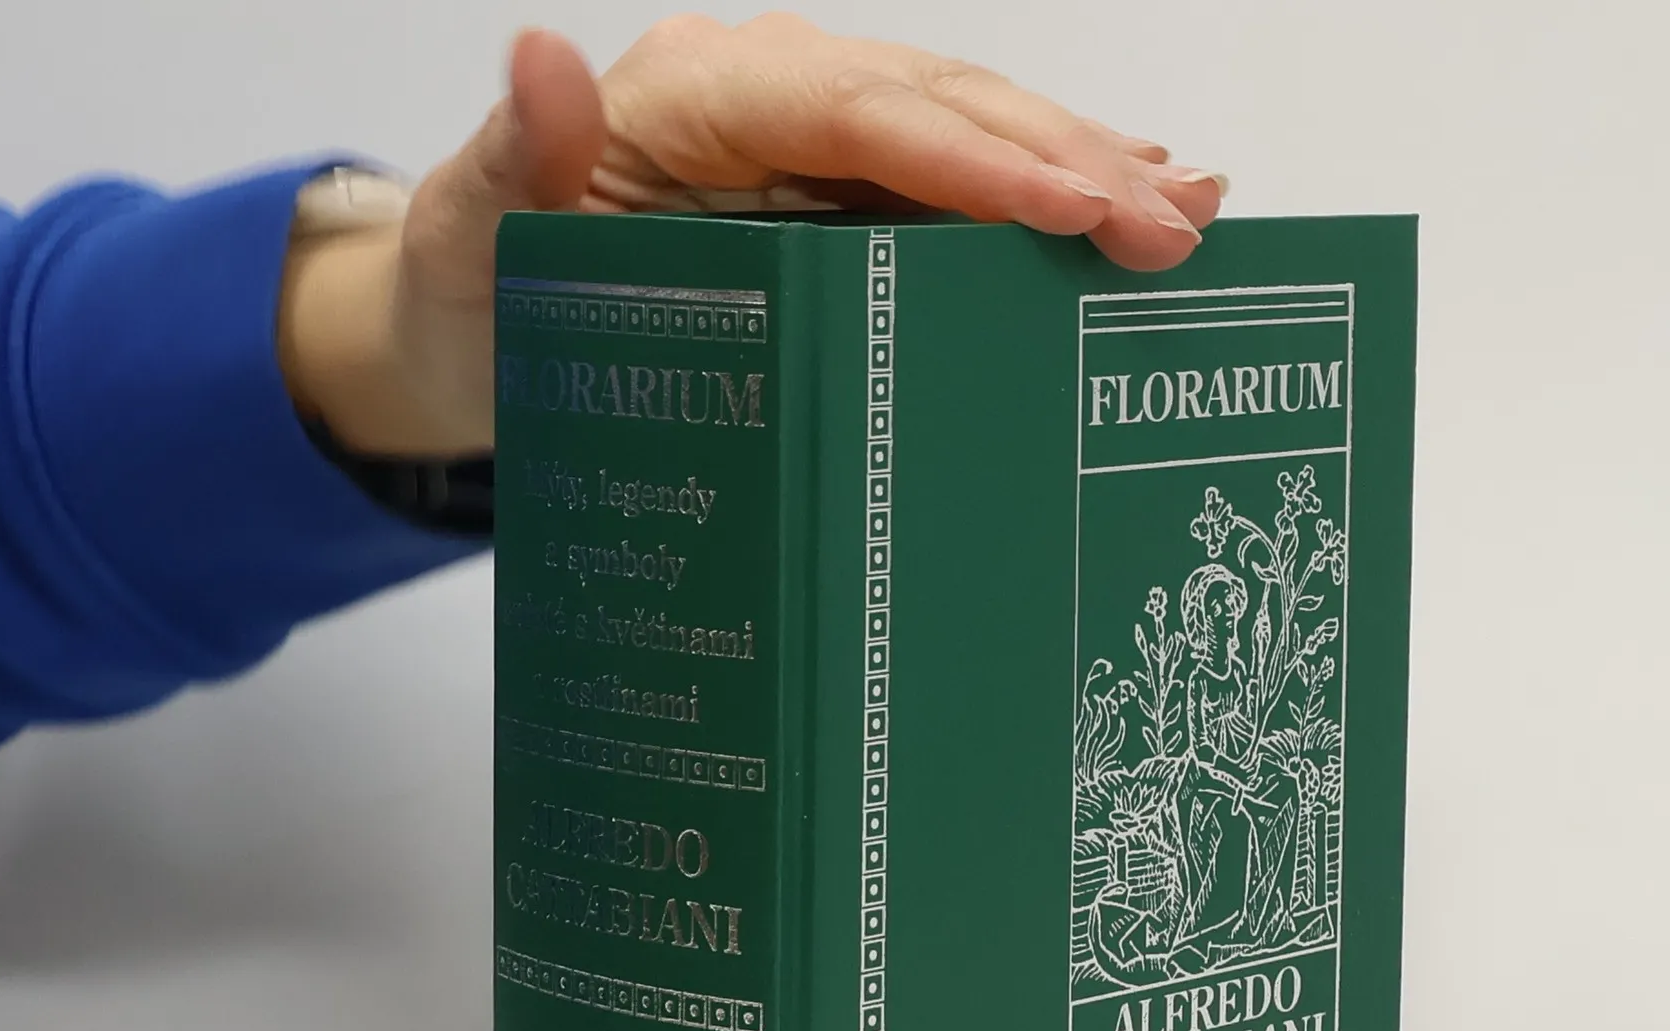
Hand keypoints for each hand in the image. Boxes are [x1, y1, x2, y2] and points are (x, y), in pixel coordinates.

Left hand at [279, 15, 1224, 456]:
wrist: (481, 335)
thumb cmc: (482, 293)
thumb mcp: (478, 238)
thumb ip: (519, 159)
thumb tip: (540, 56)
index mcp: (700, 96)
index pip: (860, 110)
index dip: (974, 154)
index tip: (1075, 202)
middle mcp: (774, 102)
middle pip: (943, 109)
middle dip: (1067, 160)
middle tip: (1175, 224)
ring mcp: (816, 151)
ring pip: (971, 138)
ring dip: (1084, 169)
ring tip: (1190, 208)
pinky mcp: (842, 203)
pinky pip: (956, 193)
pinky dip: (1045, 199)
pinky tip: (1125, 208)